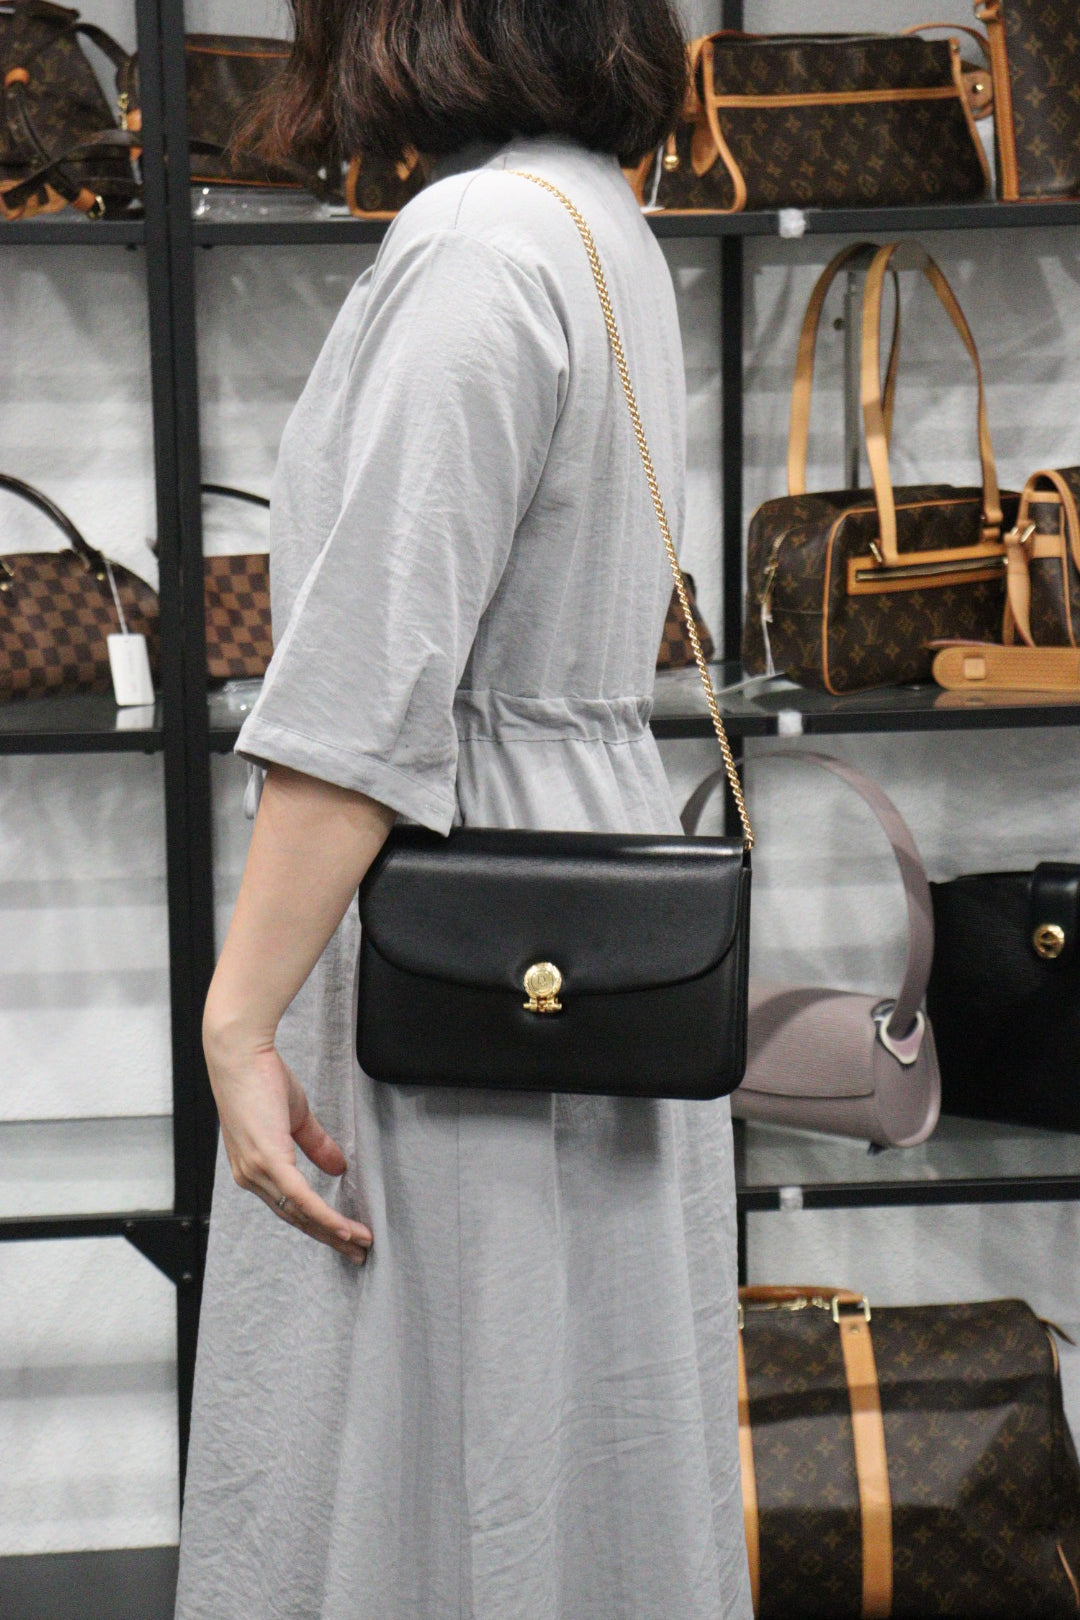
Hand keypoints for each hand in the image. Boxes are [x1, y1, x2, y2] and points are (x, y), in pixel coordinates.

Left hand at [205, 1029, 372, 1264]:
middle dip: (330, 1239)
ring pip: (301, 1215)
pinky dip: (325, 1217)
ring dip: (334, 1233)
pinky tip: (345, 1229)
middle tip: (358, 1254)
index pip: (291, 1207)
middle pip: (297, 1219)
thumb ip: (315, 1145)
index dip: (320, 1224)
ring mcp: (258, 1172)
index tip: (345, 1237)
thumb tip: (339, 1167)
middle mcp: (252, 1178)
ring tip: (361, 1244)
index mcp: (255, 1170)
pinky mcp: (269, 1161)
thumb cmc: (260, 1077)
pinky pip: (301, 1199)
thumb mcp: (295, 1117)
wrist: (240, 1055)